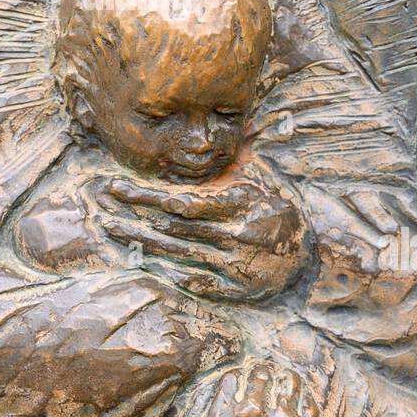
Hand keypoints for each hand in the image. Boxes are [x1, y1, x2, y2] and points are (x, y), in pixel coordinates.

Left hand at [97, 172, 307, 293]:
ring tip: (112, 229)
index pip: (184, 201)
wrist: (313, 257)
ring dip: (141, 241)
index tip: (117, 186)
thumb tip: (224, 126)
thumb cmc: (278, 209)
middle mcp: (237, 235)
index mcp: (242, 204)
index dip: (147, 195)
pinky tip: (141, 260)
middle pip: (174, 227)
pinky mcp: (236, 291)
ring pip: (178, 253)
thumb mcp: (262, 179)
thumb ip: (235, 158)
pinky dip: (167, 271)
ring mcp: (236, 265)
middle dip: (135, 214)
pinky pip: (194, 281)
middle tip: (103, 205)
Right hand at [180, 358, 318, 416]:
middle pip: (259, 379)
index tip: (239, 377)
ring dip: (285, 377)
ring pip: (287, 386)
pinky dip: (305, 398)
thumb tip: (208, 388)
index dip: (234, 376)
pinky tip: (301, 397)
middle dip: (259, 372)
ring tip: (285, 376)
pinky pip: (309, 407)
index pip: (230, 381)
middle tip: (262, 371)